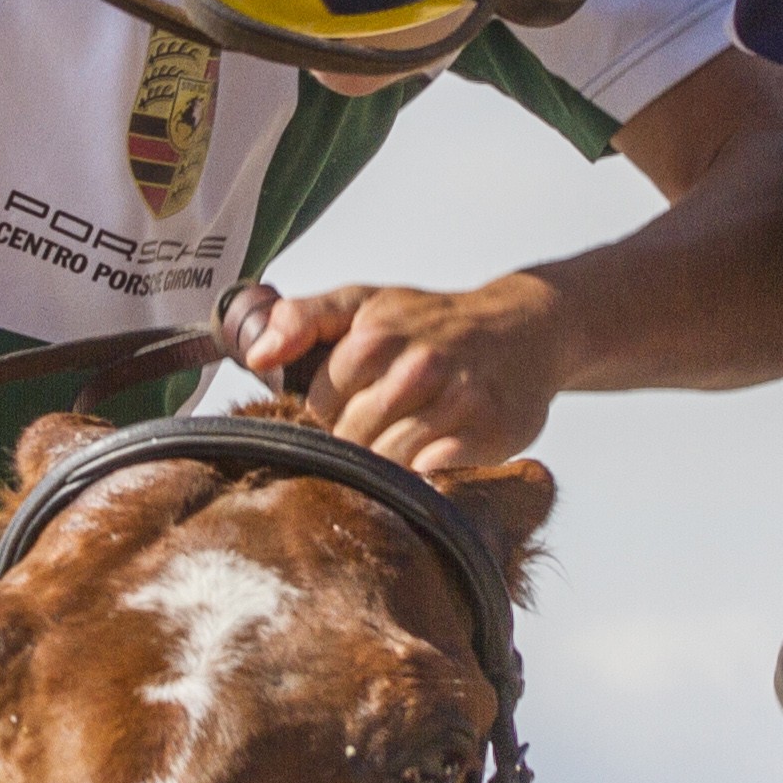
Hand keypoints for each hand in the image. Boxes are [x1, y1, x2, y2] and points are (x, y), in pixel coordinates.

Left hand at [224, 276, 568, 475]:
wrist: (526, 328)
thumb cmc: (434, 322)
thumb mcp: (366, 303)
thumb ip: (303, 318)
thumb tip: (256, 357)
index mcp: (376, 335)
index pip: (320, 407)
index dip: (332, 414)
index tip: (354, 406)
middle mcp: (418, 366)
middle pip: (352, 441)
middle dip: (359, 443)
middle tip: (383, 427)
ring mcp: (457, 401)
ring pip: (390, 464)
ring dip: (392, 465)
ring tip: (407, 442)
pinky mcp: (491, 433)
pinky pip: (436, 479)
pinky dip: (429, 479)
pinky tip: (436, 459)